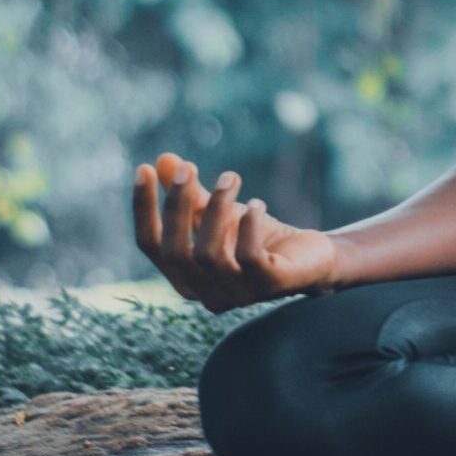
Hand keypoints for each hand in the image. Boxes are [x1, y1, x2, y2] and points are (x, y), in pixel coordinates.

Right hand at [133, 152, 342, 312]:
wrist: (312, 259)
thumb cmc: (259, 238)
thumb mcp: (221, 214)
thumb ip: (192, 195)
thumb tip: (163, 160)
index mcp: (185, 278)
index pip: (150, 246)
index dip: (144, 209)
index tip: (143, 168)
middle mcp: (205, 294)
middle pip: (175, 252)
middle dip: (177, 206)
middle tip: (189, 167)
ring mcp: (237, 295)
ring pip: (208, 254)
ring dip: (216, 208)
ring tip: (230, 177)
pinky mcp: (269, 286)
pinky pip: (249, 257)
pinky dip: (249, 226)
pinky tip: (256, 204)